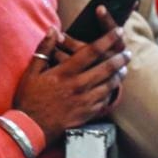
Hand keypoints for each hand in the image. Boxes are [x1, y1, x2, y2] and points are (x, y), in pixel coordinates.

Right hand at [14, 10, 129, 145]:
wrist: (30, 127)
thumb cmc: (29, 98)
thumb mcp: (32, 72)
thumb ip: (44, 49)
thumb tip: (53, 30)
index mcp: (66, 72)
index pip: (92, 51)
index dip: (108, 39)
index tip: (119, 31)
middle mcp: (79, 85)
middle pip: (107, 67)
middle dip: (120, 58)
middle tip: (128, 52)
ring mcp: (85, 100)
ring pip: (110, 84)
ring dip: (119, 75)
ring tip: (124, 68)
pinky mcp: (88, 112)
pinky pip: (105, 99)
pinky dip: (111, 91)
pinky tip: (113, 87)